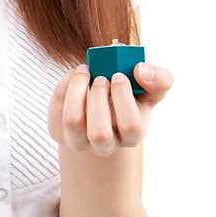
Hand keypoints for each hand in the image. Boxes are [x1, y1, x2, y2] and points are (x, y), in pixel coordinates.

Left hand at [47, 62, 173, 154]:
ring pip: (73, 121)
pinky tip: (75, 78)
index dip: (123, 97)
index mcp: (132, 136)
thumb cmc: (131, 95)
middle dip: (99, 98)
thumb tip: (140, 70)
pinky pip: (56, 110)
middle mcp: (105, 146)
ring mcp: (79, 141)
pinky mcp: (58, 131)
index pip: (131, 126)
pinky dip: (64, 86)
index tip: (119, 75)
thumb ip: (159, 78)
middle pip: (100, 132)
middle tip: (102, 77)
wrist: (104, 103)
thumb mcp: (151, 87)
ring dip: (78, 90)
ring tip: (85, 72)